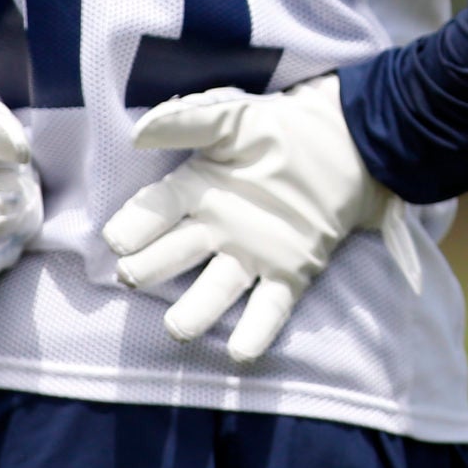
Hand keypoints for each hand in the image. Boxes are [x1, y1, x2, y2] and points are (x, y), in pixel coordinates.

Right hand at [103, 74, 422, 362]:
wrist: (349, 139)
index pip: (153, 213)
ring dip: (194, 314)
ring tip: (179, 325)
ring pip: (212, 294)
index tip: (118, 239)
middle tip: (136, 272)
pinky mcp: (290, 273)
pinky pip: (267, 310)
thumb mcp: (234, 115)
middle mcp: (216, 231)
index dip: (135, 227)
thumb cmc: (282, 127)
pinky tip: (241, 351)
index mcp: (196, 190)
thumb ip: (188, 121)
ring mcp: (251, 256)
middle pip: (170, 259)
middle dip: (148, 270)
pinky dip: (254, 333)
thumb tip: (138, 133)